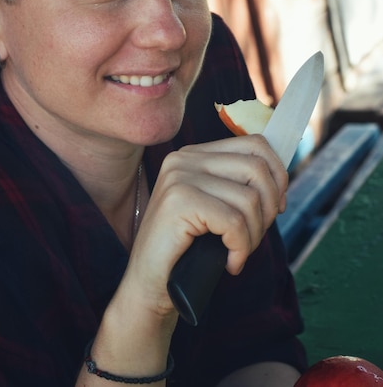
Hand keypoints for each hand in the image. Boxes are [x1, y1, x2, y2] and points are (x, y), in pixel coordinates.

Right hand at [126, 134, 287, 315]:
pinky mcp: (178, 202)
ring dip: (254, 235)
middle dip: (269, 209)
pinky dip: (241, 248)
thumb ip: (238, 185)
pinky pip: (234, 222)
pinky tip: (230, 263)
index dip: (277, 175)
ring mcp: (179, 177)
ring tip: (238, 253)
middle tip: (254, 238)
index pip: (254, 144)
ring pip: (249, 198)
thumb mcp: (216, 207)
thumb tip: (280, 178)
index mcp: (194, 154)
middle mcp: (184, 159)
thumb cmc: (187, 250)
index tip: (277, 207)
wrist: (148, 285)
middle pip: (256, 168)